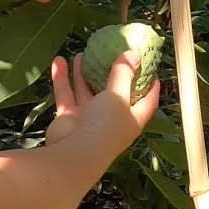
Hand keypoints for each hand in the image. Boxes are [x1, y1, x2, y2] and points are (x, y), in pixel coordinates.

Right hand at [45, 51, 159, 157]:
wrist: (74, 153)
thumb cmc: (105, 126)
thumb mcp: (118, 96)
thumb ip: (124, 74)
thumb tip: (134, 54)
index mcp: (132, 117)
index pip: (147, 100)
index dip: (151, 85)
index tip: (151, 68)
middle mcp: (112, 119)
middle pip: (113, 93)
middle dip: (110, 74)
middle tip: (110, 54)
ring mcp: (89, 119)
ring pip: (86, 91)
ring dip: (83, 73)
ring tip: (82, 54)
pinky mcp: (69, 118)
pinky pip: (66, 95)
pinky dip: (62, 79)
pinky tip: (58, 61)